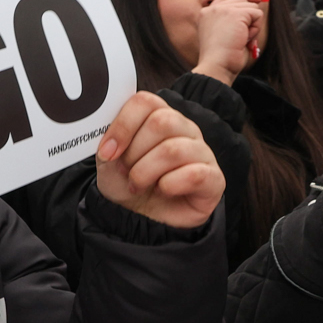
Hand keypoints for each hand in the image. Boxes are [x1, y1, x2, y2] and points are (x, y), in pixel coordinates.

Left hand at [93, 91, 224, 228]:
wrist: (141, 220)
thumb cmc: (128, 185)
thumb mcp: (109, 162)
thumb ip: (108, 142)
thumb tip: (111, 139)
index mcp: (160, 116)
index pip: (146, 102)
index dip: (123, 126)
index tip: (108, 152)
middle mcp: (185, 129)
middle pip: (161, 121)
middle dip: (135, 152)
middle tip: (126, 171)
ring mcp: (202, 152)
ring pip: (174, 149)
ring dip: (146, 172)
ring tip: (138, 185)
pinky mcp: (214, 179)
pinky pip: (195, 174)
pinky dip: (169, 185)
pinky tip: (163, 191)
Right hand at [194, 0, 267, 84]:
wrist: (217, 66)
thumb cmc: (222, 58)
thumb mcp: (223, 34)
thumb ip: (232, 20)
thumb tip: (255, 5)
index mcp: (206, 13)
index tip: (258, 0)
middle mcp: (213, 8)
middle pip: (243, 0)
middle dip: (249, 18)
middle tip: (242, 38)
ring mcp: (223, 9)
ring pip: (252, 7)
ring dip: (252, 25)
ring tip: (241, 40)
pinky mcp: (236, 14)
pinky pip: (257, 14)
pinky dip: (256, 29)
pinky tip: (245, 39)